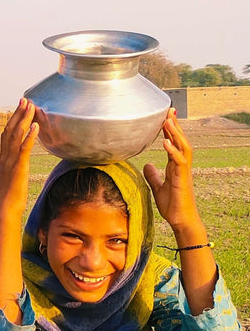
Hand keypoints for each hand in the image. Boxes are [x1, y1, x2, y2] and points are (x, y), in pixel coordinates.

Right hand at [0, 98, 38, 221]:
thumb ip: (15, 167)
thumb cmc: (10, 197)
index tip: (19, 108)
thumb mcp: (12, 178)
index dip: (12, 119)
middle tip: (25, 100)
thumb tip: (20, 163)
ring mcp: (10, 161)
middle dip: (18, 114)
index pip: (6, 133)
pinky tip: (36, 126)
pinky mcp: (18, 168)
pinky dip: (29, 136)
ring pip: (15, 135)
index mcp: (3, 158)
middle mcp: (4, 156)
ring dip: (24, 119)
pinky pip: (23, 149)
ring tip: (31, 107)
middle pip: (10, 130)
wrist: (5, 209)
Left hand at [143, 109, 203, 236]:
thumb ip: (153, 175)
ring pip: (183, 147)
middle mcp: (181, 165)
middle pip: (180, 141)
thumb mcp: (158, 187)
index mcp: (175, 166)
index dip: (170, 130)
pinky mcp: (182, 179)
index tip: (165, 117)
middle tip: (169, 110)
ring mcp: (183, 171)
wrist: (180, 220)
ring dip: (175, 134)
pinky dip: (172, 151)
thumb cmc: (172, 205)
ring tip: (167, 121)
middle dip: (175, 125)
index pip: (173, 143)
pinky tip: (165, 142)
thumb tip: (147, 165)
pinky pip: (180, 162)